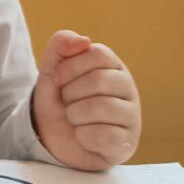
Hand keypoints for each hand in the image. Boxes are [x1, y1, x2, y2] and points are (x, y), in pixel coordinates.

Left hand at [32, 30, 140, 170]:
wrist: (51, 137)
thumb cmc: (57, 99)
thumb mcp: (51, 69)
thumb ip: (61, 45)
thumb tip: (84, 40)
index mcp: (113, 67)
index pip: (98, 54)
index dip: (71, 66)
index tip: (57, 79)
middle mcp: (128, 89)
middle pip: (99, 80)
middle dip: (70, 93)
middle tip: (67, 102)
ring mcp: (132, 116)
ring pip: (101, 107)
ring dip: (74, 115)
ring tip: (75, 119)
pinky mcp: (128, 143)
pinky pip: (103, 136)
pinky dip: (83, 136)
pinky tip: (84, 136)